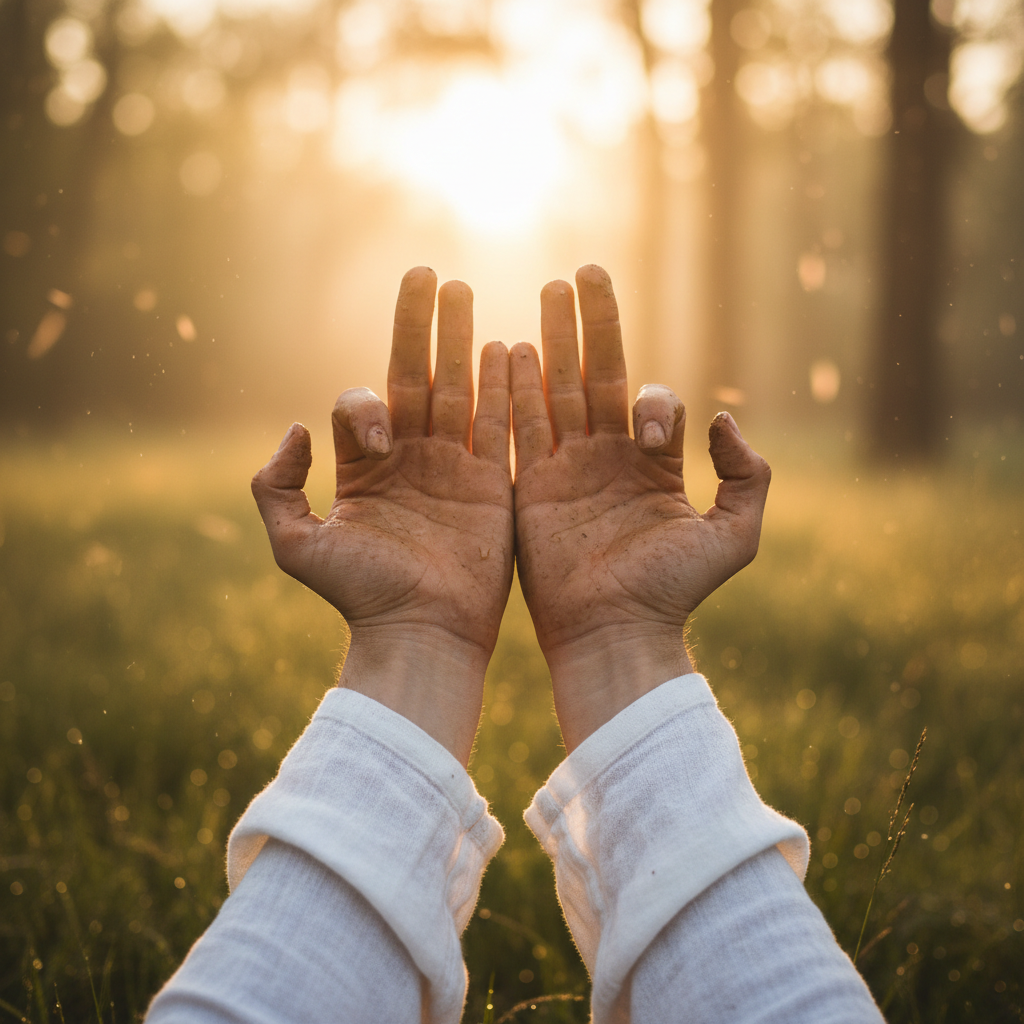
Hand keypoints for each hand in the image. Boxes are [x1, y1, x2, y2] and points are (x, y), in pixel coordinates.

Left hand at [251, 268, 513, 763]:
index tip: (383, 435)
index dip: (367, 404)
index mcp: (366, 467)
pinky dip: (505, 386)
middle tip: (429, 274)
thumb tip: (296, 430)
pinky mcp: (493, 482)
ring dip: (463, 339)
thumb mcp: (296, 547)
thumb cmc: (360, 596)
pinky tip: (511, 346)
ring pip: (459, 387)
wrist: (420, 633)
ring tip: (465, 291)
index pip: (366, 403)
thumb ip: (275, 489)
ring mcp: (455, 466)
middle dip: (422, 325)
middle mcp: (410, 458)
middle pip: (416, 375)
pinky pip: (499, 423)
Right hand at [510, 265, 770, 750]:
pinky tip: (505, 347)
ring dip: (551, 340)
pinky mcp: (529, 486)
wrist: (614, 632)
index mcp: (651, 465)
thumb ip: (747, 477)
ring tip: (546, 291)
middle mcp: (606, 458)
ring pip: (557, 390)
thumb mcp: (734, 538)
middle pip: (596, 375)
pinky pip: (519, 428)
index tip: (645, 435)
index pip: (648, 401)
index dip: (651, 399)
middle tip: (583, 272)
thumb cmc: (673, 593)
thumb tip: (722, 418)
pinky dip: (513, 389)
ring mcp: (565, 469)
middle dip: (590, 324)